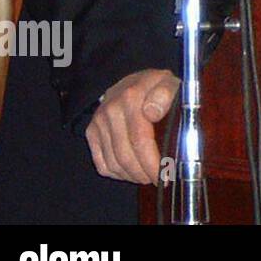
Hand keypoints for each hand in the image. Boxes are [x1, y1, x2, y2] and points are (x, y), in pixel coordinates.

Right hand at [85, 68, 178, 183]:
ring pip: (113, 162)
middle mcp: (110, 111)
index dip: (152, 161)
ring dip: (132, 175)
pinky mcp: (92, 132)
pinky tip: (132, 173)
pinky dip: (118, 173)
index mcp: (131, 99)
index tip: (165, 174)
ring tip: (148, 177)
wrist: (131, 81)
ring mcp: (98, 122)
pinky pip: (102, 163)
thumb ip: (165, 93)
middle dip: (144, 172)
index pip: (140, 139)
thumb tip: (152, 113)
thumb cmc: (155, 86)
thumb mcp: (168, 82)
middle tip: (159, 179)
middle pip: (125, 155)